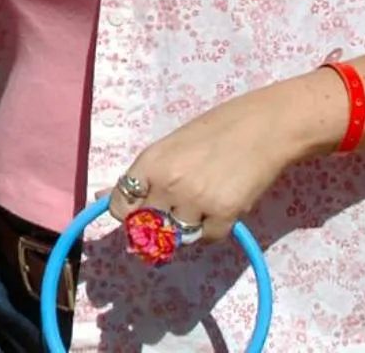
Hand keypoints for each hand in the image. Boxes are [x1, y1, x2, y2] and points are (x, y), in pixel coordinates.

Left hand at [109, 78, 327, 245]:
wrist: (264, 126)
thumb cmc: (217, 128)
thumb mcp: (172, 145)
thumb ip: (144, 174)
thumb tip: (101, 197)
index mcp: (150, 161)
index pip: (119, 205)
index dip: (128, 213)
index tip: (139, 212)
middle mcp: (168, 183)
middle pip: (147, 226)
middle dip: (158, 222)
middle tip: (179, 205)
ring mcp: (195, 201)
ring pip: (178, 235)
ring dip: (188, 224)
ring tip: (205, 198)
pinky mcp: (224, 216)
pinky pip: (208, 238)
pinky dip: (215, 228)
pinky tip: (223, 204)